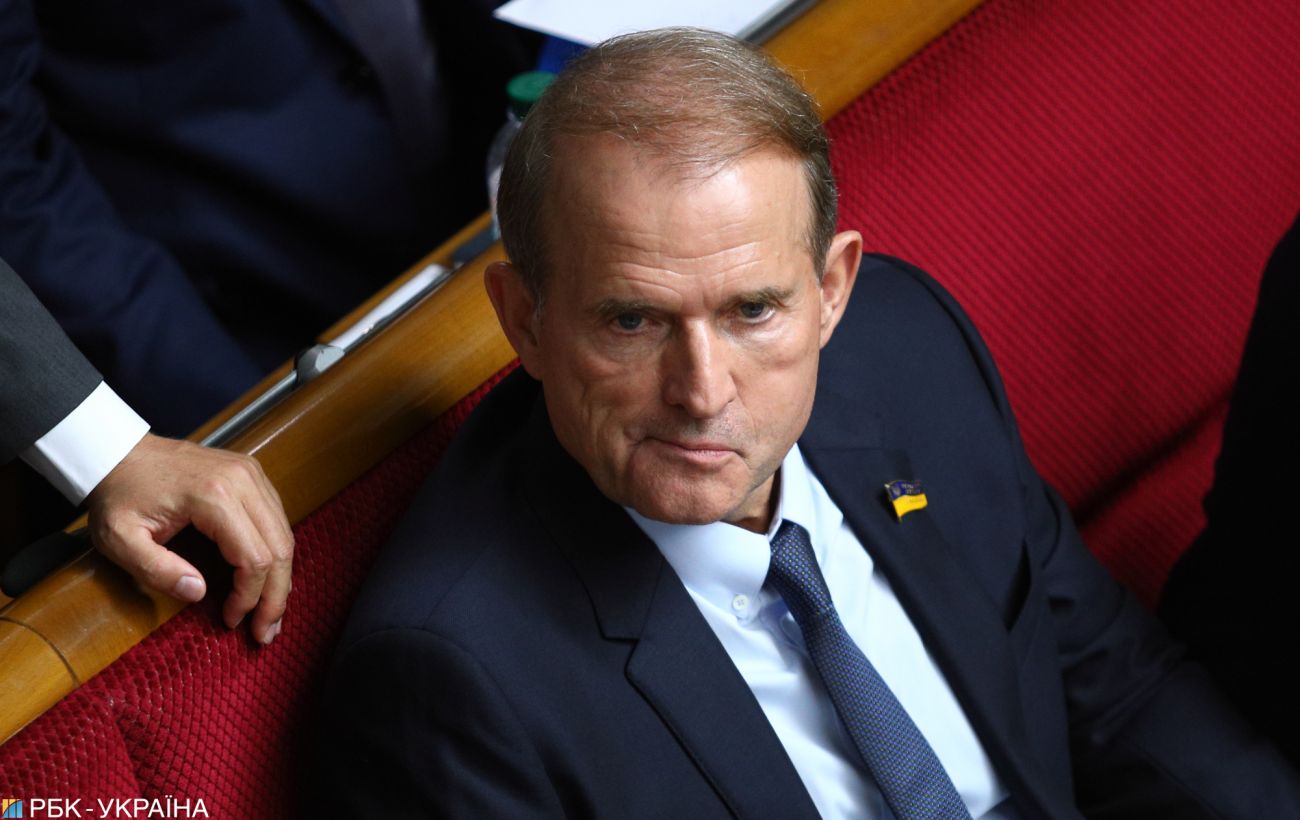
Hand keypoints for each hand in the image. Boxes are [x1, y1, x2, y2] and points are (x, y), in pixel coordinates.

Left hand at [85, 433, 293, 643]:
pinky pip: (277, 520)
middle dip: (277, 595)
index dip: (250, 597)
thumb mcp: (119, 539)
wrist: (117, 452)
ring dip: (281, 577)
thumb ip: (157, 570)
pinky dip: (276, 553)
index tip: (231, 620)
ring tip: (270, 610)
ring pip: (285, 534)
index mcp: (213, 496)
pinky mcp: (252, 475)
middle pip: (281, 548)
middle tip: (267, 630)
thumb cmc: (118, 495)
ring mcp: (251, 474)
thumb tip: (200, 593)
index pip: (255, 558)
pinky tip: (265, 577)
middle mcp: (242, 480)